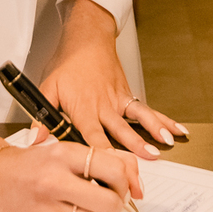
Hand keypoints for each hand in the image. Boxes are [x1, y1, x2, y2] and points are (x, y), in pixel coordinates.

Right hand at [0, 133, 141, 211]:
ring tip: (87, 209)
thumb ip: (103, 160)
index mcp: (64, 154)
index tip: (120, 184)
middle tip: (109, 199)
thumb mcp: (65, 150)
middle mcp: (56, 180)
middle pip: (110, 201)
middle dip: (116, 203)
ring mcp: (48, 207)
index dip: (125, 180)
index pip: (114, 168)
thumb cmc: (32, 165)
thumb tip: (136, 182)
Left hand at [38, 0, 187, 158]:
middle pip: (121, 132)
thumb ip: (42, 116)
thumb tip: (35, 139)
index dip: (102, 156)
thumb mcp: (48, 88)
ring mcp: (119, 101)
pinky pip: (147, 110)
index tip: (110, 172)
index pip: (93, 137)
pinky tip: (176, 130)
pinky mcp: (128, 96)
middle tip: (145, 164)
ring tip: (166, 144)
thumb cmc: (68, 65)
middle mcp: (104, 106)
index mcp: (84, 109)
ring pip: (139, 118)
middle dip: (134, 150)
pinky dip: (163, 120)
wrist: (87, 39)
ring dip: (153, 131)